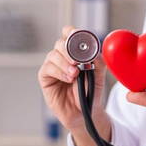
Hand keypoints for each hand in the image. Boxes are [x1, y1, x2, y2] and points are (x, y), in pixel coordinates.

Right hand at [38, 26, 110, 145]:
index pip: (70, 35)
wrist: (85, 113)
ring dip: (64, 62)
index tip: (76, 34)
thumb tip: (92, 51)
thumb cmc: (90, 94)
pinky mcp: (46, 78)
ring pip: (53, 54)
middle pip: (61, 42)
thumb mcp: (99, 76)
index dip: (72, 32)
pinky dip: (58, 71)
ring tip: (75, 74)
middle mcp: (63, 57)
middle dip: (69, 49)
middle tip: (77, 60)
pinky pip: (47, 68)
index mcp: (76, 53)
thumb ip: (98, 61)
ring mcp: (53, 67)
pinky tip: (68, 78)